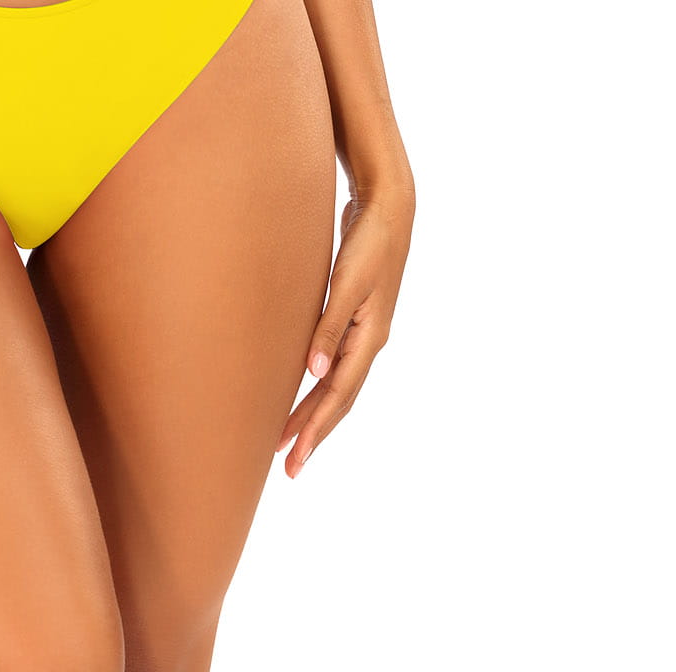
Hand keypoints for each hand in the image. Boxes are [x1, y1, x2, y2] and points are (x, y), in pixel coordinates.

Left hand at [277, 177, 414, 477]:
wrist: (389, 208)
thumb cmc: (369, 243)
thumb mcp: (347, 284)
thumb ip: (329, 327)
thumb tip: (313, 374)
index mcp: (369, 339)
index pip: (338, 396)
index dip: (315, 429)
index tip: (293, 459)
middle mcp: (368, 341)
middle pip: (338, 398)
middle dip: (313, 432)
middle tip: (287, 466)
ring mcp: (363, 329)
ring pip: (337, 383)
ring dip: (314, 410)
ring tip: (286, 435)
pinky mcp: (354, 314)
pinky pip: (336, 361)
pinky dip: (320, 381)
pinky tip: (305, 386)